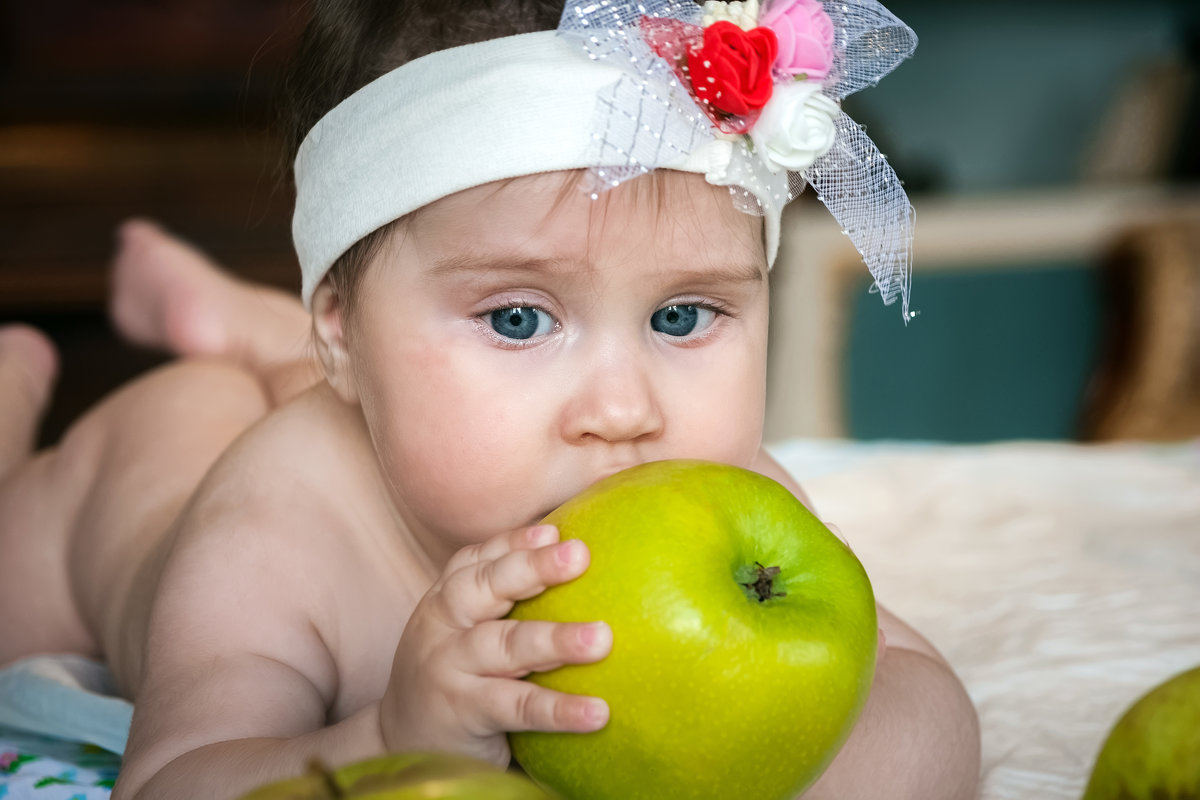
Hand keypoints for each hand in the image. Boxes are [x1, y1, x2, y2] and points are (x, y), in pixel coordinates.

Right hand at [379, 524, 611, 764]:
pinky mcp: (462, 712)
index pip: (478, 561)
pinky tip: (597, 712)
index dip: (515, 543)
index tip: (556, 531)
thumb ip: (503, 600)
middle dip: (532, 567)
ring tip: (601, 639)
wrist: (400, 742)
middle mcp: (442, 626)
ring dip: (554, 639)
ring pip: (504, 646)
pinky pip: (516, 707)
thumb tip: (579, 558)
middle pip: (485, 588)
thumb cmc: (453, 675)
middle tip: (579, 555)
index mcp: (446, 600)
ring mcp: (449, 669)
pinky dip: (557, 709)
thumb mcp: (464, 630)